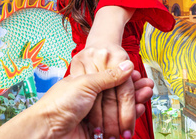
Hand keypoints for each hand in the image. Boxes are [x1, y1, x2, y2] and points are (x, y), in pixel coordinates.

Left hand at [0, 61, 153, 138]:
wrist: (47, 130)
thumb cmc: (60, 103)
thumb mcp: (86, 83)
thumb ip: (109, 76)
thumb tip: (127, 65)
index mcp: (85, 83)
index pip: (110, 78)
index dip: (125, 77)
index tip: (139, 75)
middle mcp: (89, 98)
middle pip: (117, 93)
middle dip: (134, 90)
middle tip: (148, 86)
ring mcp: (94, 115)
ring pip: (119, 108)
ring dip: (135, 102)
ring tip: (147, 95)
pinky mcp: (97, 131)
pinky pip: (117, 123)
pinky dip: (129, 116)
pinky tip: (139, 109)